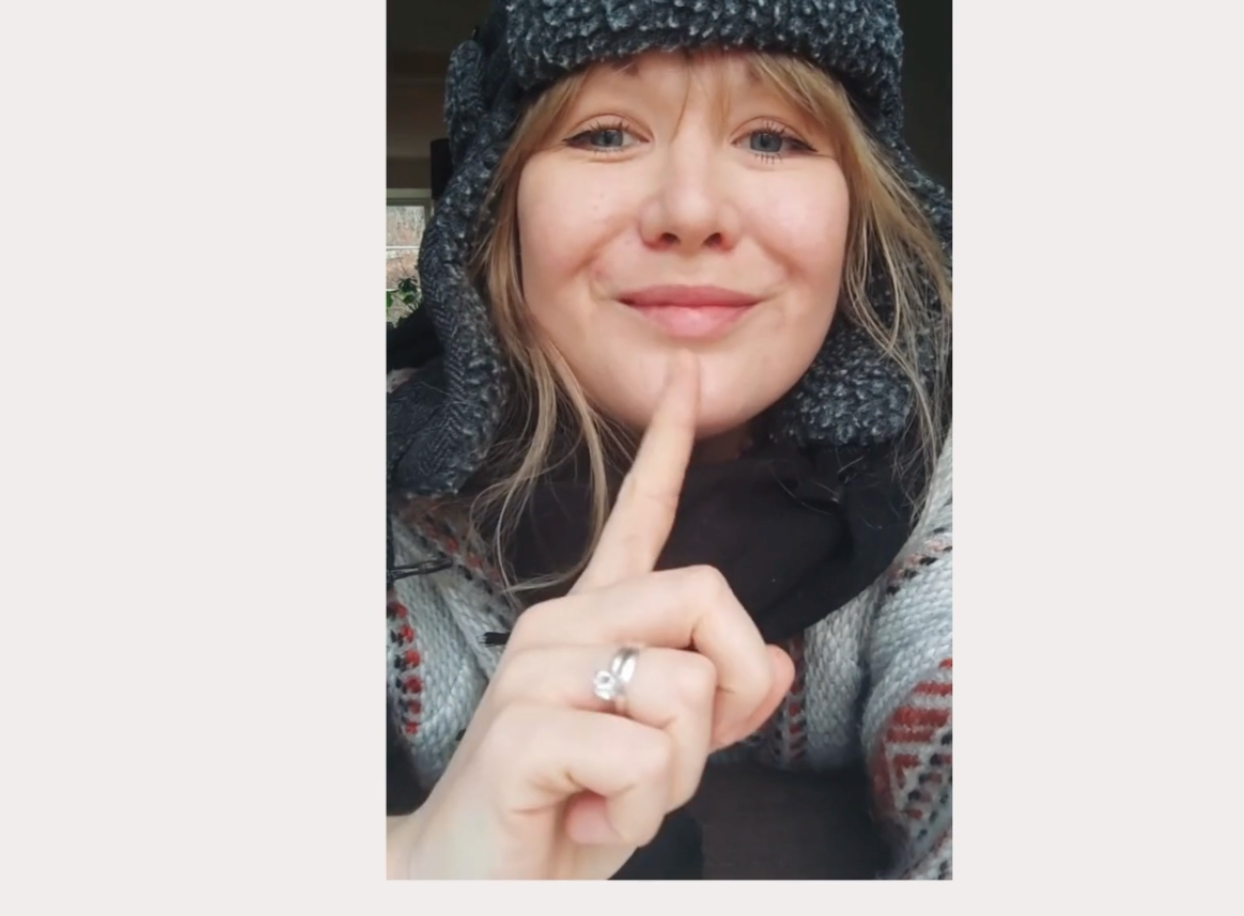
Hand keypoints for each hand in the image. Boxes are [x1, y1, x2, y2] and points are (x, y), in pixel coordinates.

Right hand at [389, 352, 794, 878]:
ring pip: (684, 689)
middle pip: (706, 596)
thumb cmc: (559, 819)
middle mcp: (561, 627)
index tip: (686, 378)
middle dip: (729, 692)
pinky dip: (637, 809)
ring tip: (613, 798)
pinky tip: (585, 818)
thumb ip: (715, 709)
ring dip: (675, 776)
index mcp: (590, 624)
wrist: (468, 886)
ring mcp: (537, 671)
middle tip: (673, 760)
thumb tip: (775, 661)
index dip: (667, 449)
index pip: (638, 519)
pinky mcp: (523, 729)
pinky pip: (643, 753)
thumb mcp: (659, 762)